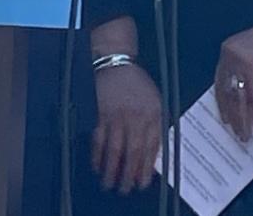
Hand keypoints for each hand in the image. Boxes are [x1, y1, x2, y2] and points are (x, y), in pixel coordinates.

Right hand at [91, 64, 161, 194]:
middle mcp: (136, 117)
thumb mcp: (156, 101)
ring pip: (115, 149)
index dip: (146, 168)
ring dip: (111, 169)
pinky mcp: (100, 113)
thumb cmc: (138, 84)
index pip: (151, 148)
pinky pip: (98, 139)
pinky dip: (96, 155)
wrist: (116, 62)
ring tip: (109, 184)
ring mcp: (117, 116)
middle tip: (124, 190)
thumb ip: (156, 125)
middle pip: (133, 152)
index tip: (142, 183)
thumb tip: (152, 154)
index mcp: (153, 115)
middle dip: (128, 174)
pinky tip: (96, 166)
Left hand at [214, 16, 252, 141]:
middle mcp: (230, 55)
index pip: (219, 82)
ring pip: (238, 97)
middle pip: (226, 91)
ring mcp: (241, 61)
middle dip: (232, 115)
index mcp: (227, 51)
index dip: (222, 102)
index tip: (224, 118)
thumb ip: (244, 72)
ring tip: (246, 134)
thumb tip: (242, 99)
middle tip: (236, 132)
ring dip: (243, 118)